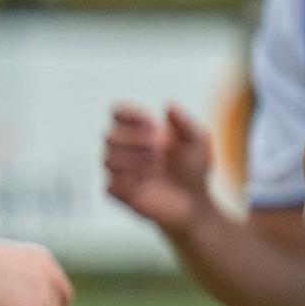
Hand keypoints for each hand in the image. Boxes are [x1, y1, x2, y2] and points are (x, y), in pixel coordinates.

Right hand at [101, 100, 220, 230]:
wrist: (194, 200)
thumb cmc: (193, 167)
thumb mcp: (197, 142)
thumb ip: (185, 123)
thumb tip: (169, 104)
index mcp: (139, 129)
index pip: (118, 112)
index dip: (129, 115)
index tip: (151, 123)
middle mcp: (124, 147)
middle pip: (109, 136)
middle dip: (133, 140)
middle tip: (158, 148)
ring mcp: (119, 170)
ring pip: (107, 159)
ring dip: (133, 161)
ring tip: (156, 166)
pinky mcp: (118, 192)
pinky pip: (110, 185)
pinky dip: (128, 183)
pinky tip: (146, 183)